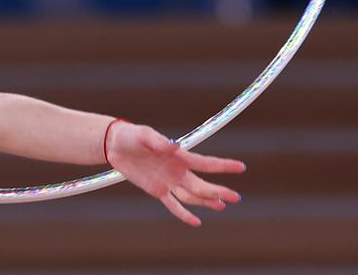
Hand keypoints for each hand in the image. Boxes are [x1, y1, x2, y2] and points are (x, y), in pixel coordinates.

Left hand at [106, 121, 244, 226]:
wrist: (116, 145)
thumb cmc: (133, 136)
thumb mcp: (145, 135)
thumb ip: (159, 142)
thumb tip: (175, 146)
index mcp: (180, 156)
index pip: (206, 163)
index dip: (224, 165)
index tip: (241, 167)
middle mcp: (178, 171)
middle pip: (202, 184)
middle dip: (218, 191)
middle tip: (235, 197)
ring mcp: (169, 182)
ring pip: (192, 196)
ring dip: (206, 202)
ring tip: (221, 206)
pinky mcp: (158, 190)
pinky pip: (173, 205)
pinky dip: (183, 214)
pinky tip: (195, 222)